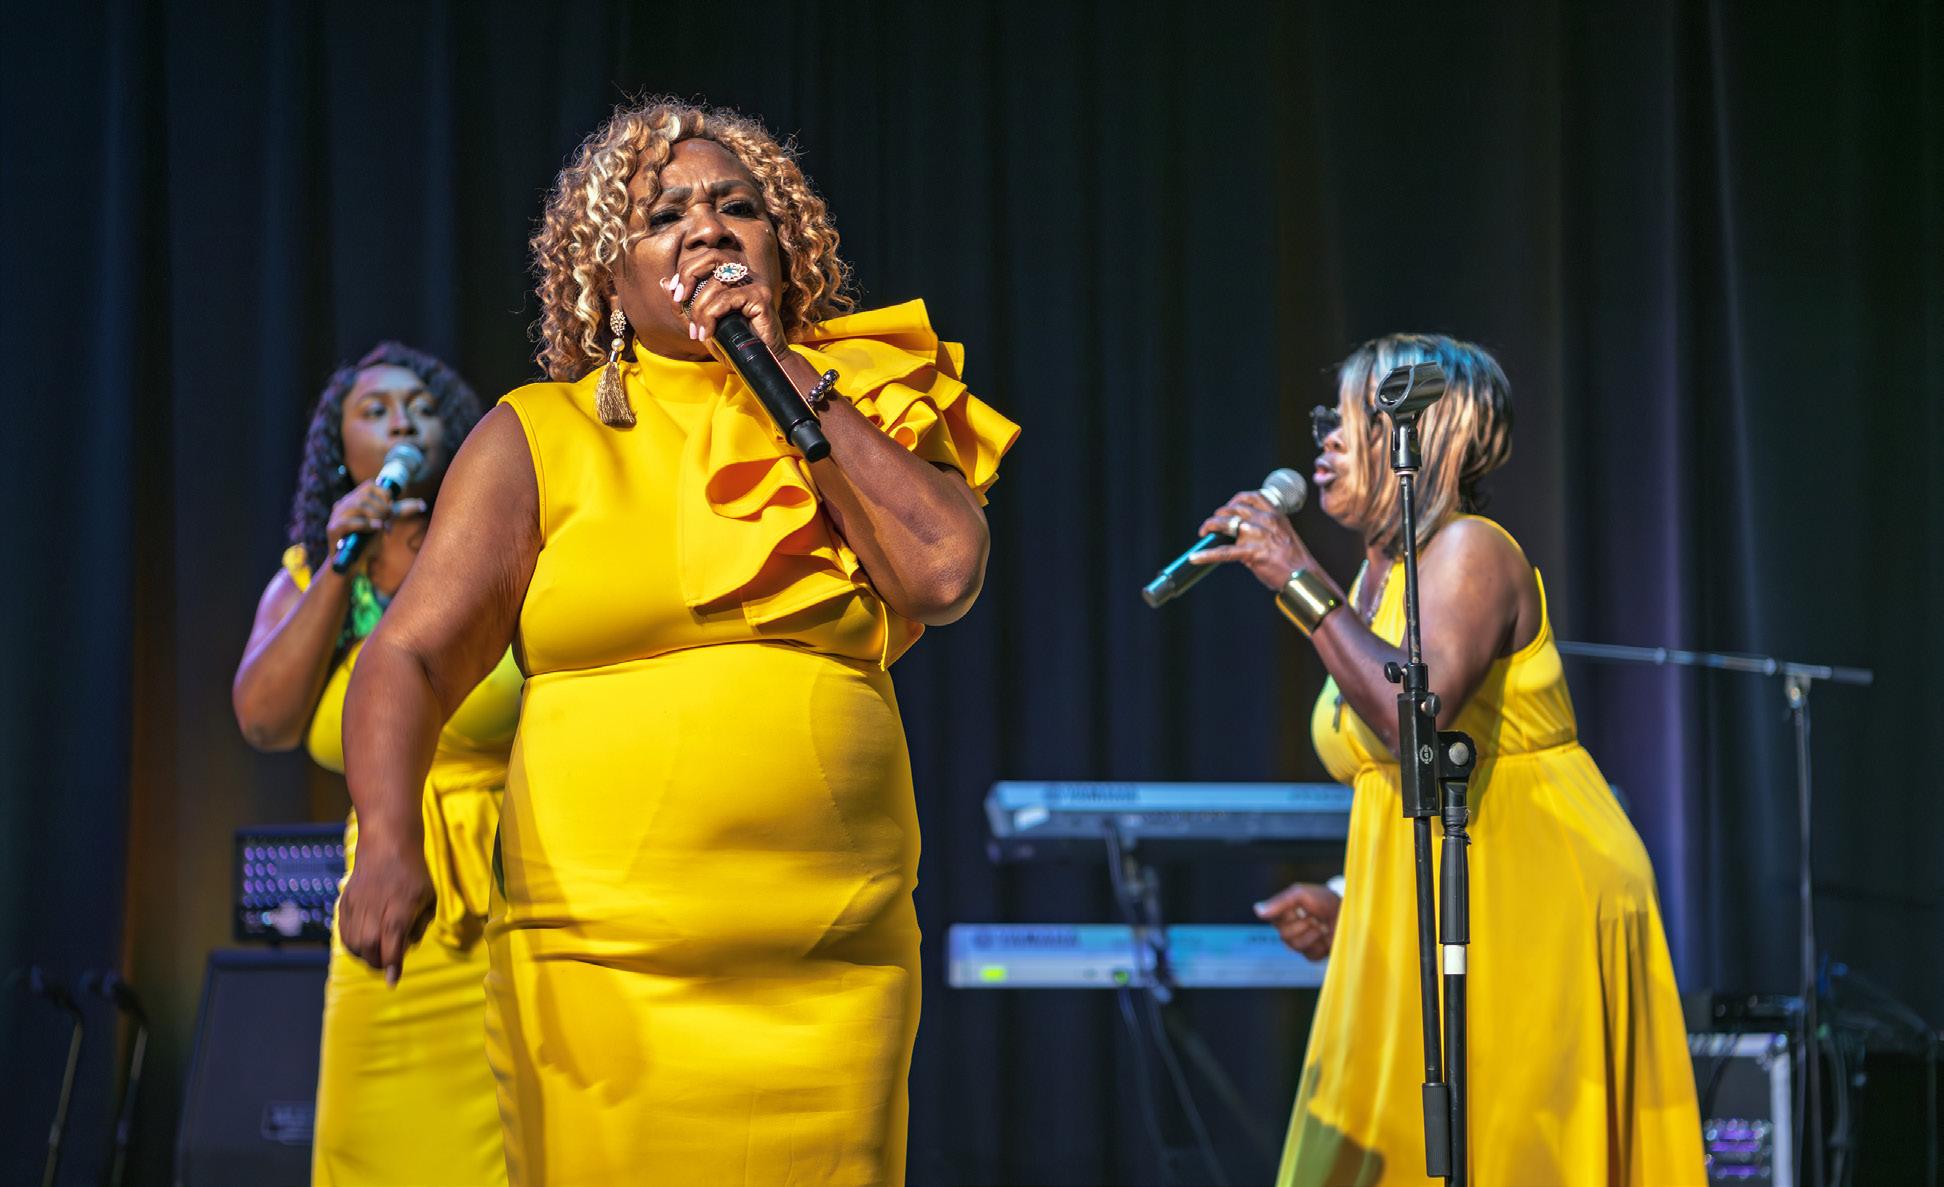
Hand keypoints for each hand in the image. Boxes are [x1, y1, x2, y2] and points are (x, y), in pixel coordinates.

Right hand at [327, 481, 427, 570]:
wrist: (350, 564)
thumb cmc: (366, 543)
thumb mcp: (384, 523)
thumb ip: (397, 512)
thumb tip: (422, 504)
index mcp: (352, 500)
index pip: (369, 485)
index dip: (384, 494)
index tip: (391, 508)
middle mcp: (342, 505)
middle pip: (365, 495)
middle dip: (381, 507)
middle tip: (388, 520)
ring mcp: (336, 516)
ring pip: (357, 505)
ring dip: (376, 514)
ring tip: (383, 525)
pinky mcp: (333, 529)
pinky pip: (349, 522)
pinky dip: (366, 524)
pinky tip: (378, 528)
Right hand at [335, 832, 433, 985]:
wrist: (387, 845)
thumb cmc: (414, 873)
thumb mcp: (428, 898)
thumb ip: (418, 926)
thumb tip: (404, 949)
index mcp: (401, 907)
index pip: (392, 943)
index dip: (392, 965)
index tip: (393, 981)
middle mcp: (376, 907)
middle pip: (369, 947)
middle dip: (378, 963)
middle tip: (388, 965)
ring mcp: (357, 905)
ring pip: (353, 943)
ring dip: (364, 955)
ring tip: (376, 952)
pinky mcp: (345, 903)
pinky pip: (344, 932)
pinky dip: (352, 944)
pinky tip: (363, 942)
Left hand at [666, 261, 784, 354]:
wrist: (758, 364)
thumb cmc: (733, 344)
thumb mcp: (702, 322)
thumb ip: (684, 303)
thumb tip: (664, 283)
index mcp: (732, 275)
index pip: (706, 258)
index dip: (686, 272)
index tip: (675, 296)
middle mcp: (745, 274)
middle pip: (712, 256)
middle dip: (689, 274)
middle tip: (679, 299)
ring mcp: (755, 283)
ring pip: (716, 283)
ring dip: (699, 309)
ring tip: (698, 332)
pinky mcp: (761, 296)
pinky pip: (727, 299)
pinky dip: (711, 317)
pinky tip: (709, 334)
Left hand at [1189, 489, 1321, 591]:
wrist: (1303, 576)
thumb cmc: (1293, 558)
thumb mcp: (1283, 533)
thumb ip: (1265, 527)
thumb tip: (1241, 530)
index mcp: (1274, 513)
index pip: (1251, 497)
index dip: (1235, 501)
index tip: (1228, 508)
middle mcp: (1265, 520)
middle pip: (1233, 510)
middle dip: (1219, 515)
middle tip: (1212, 525)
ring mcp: (1257, 536)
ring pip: (1225, 524)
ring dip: (1210, 526)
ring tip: (1203, 532)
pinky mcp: (1251, 553)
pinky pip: (1223, 552)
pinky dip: (1206, 555)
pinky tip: (1194, 557)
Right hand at [1254, 882, 1340, 959]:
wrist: (1350, 912)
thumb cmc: (1326, 899)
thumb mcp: (1301, 894)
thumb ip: (1279, 902)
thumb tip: (1256, 910)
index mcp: (1286, 912)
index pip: (1272, 918)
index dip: (1284, 915)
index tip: (1296, 908)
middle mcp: (1292, 927)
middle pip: (1282, 935)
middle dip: (1299, 926)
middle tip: (1313, 918)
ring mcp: (1303, 941)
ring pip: (1294, 946)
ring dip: (1310, 935)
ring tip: (1322, 927)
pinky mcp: (1315, 953)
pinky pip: (1309, 955)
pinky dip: (1320, 946)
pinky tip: (1326, 937)